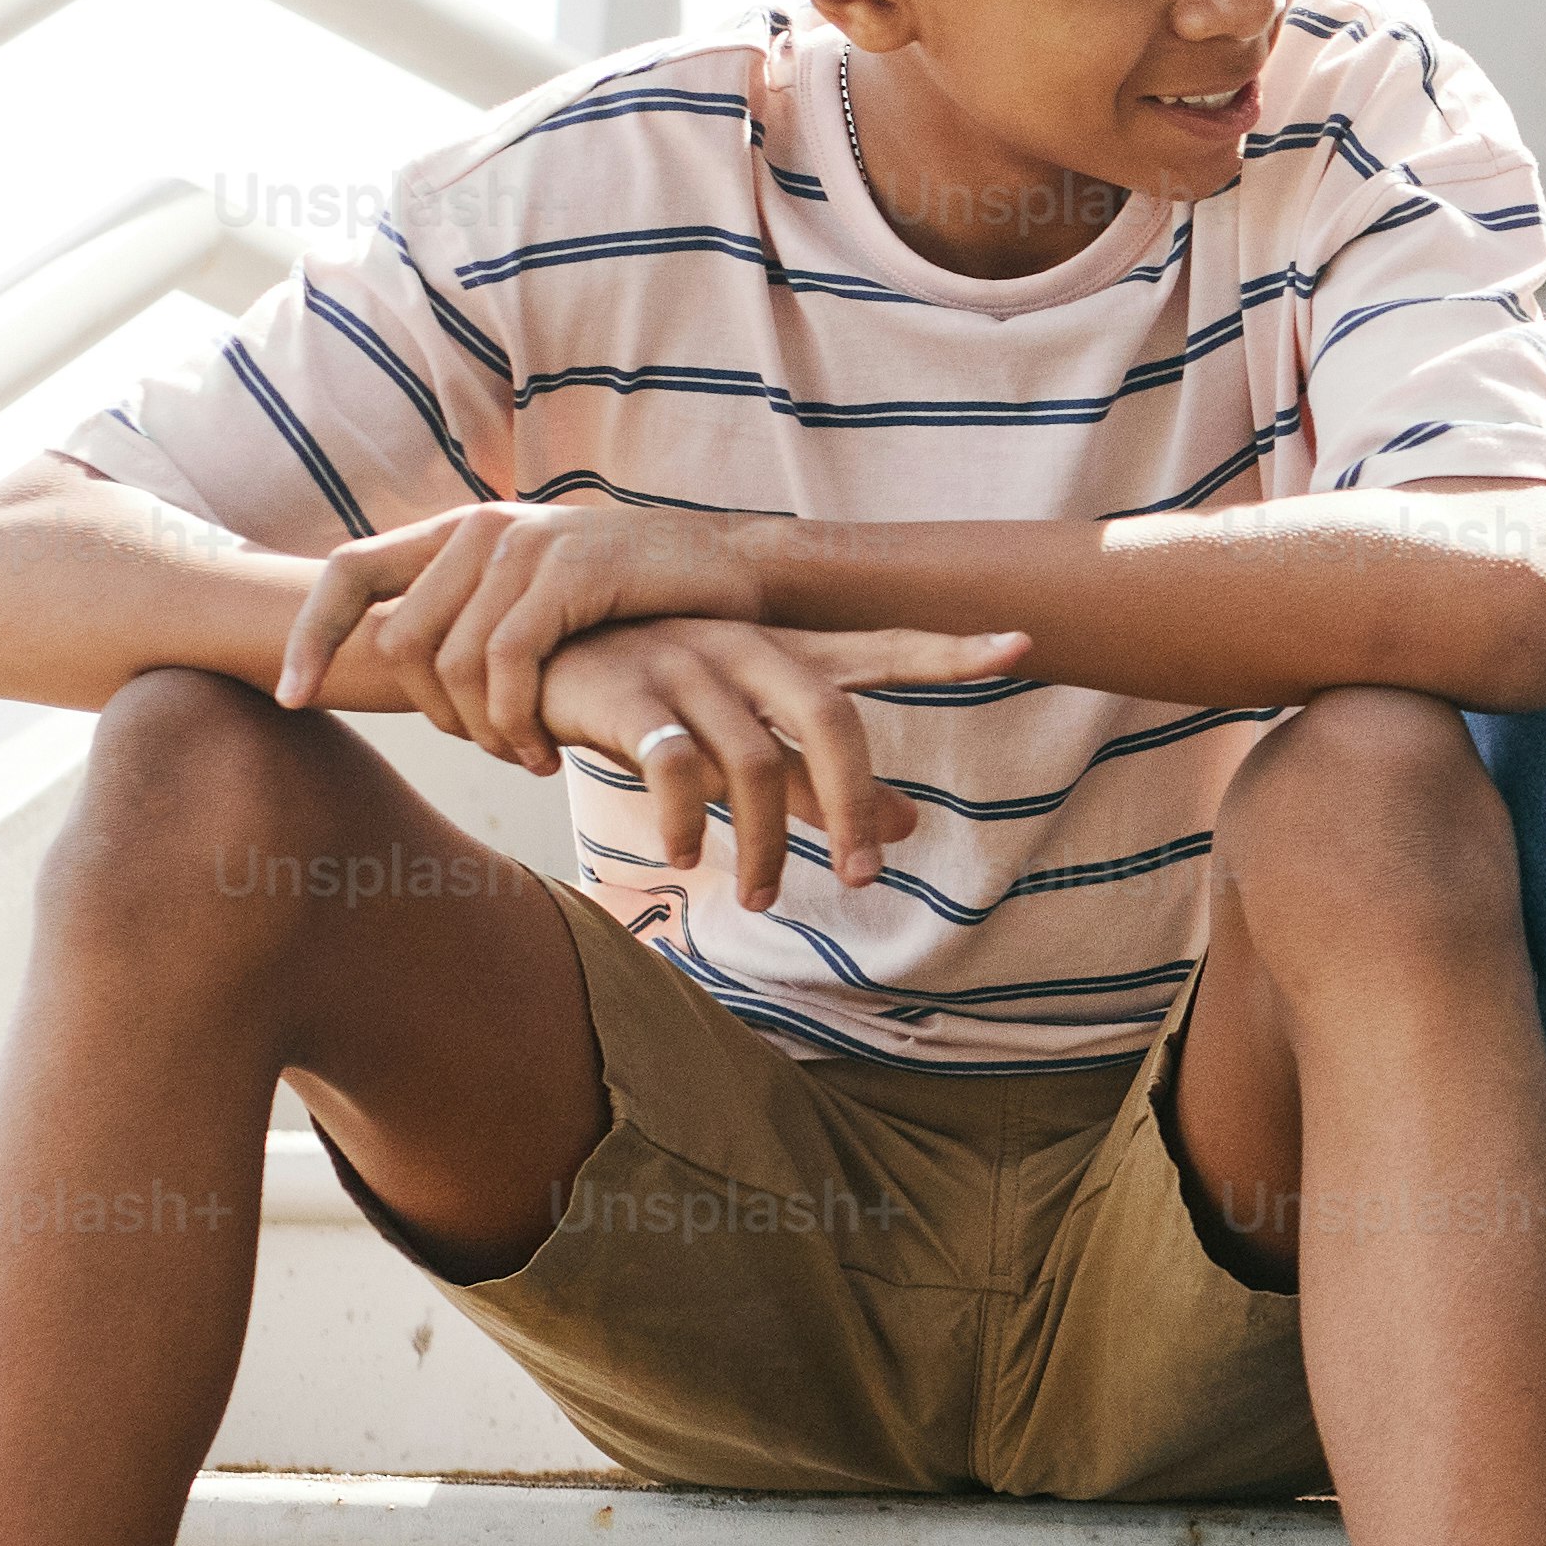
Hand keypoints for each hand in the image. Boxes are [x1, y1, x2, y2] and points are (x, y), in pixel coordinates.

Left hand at [282, 503, 781, 765]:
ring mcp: (526, 543)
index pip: (349, 571)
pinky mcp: (570, 571)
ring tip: (530, 759)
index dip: (308, 635)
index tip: (293, 699)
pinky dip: (518, 721)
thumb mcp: (543, 599)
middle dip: (432, 716)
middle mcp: (484, 525)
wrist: (738, 574)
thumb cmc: (640, 603)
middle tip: (490, 752)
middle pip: (399, 639)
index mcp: (464, 529)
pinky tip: (552, 752)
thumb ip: (477, 615)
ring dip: (484, 732)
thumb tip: (402, 665)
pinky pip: (508, 664)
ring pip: (451, 661)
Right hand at [537, 616, 1033, 913]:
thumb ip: (822, 780)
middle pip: (829, 717)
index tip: (1021, 646)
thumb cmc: (652, 701)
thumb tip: (912, 827)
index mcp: (781, 655)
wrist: (525, 660)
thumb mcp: (745, 736)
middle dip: (853, 802)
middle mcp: (743, 647)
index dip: (947, 650)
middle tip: (861, 879)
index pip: (879, 648)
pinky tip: (681, 857)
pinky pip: (670, 762)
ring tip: (761, 898)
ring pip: (751, 759)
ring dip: (762, 841)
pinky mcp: (623, 692)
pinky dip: (683, 817)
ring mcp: (684, 663)